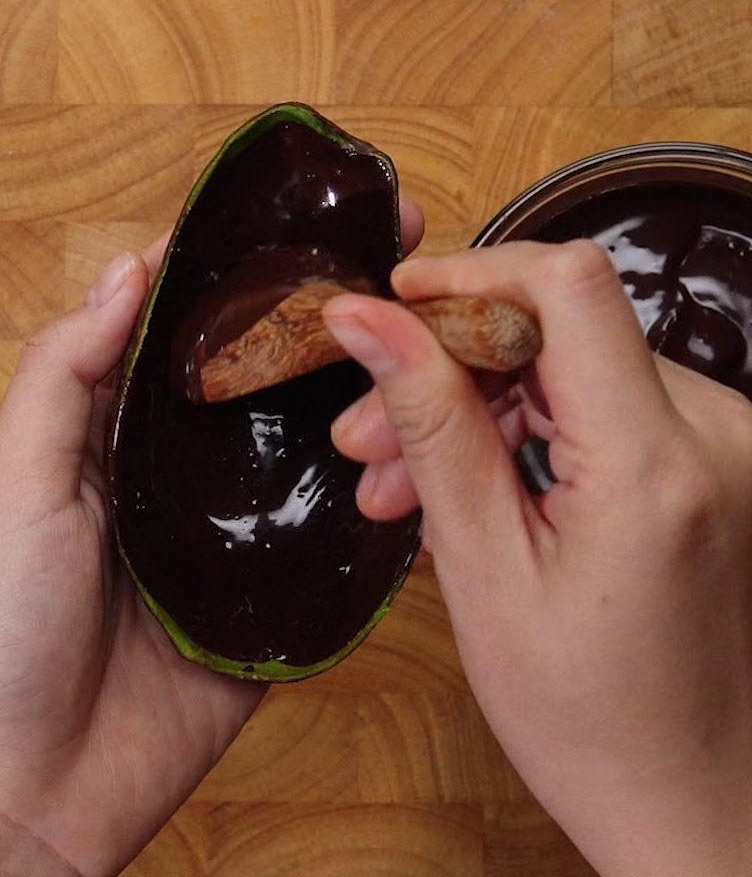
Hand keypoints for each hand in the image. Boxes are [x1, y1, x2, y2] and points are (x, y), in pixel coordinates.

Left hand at [0, 195, 423, 876]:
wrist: (24, 795)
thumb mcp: (12, 486)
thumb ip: (64, 376)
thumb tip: (128, 268)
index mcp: (115, 429)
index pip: (188, 326)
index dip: (242, 266)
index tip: (310, 211)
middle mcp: (181, 471)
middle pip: (263, 376)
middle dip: (327, 313)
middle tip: (400, 253)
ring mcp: (234, 535)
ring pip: (311, 448)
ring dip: (364, 396)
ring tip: (435, 339)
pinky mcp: (273, 603)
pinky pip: (337, 545)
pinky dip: (379, 503)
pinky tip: (435, 456)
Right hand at [325, 242, 751, 876]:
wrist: (692, 804)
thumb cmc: (584, 719)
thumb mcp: (481, 569)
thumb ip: (429, 424)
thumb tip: (363, 319)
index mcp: (654, 464)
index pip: (568, 285)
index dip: (469, 274)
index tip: (390, 311)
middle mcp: (713, 434)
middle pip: (554, 332)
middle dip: (445, 368)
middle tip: (361, 438)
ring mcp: (721, 446)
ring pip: (566, 369)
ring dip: (472, 409)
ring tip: (395, 483)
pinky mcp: (710, 462)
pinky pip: (598, 408)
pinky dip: (522, 434)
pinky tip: (461, 489)